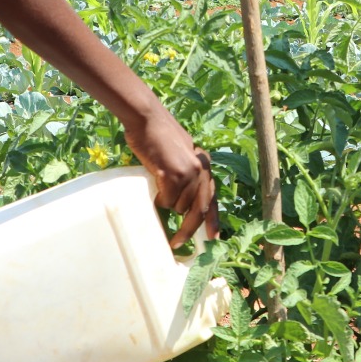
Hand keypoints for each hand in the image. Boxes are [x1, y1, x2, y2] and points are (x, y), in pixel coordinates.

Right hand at [125, 106, 218, 247]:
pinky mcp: (174, 174)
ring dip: (168, 204)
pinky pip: (166, 200)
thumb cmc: (158, 138)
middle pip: (199, 210)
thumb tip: (183, 204)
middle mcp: (202, 170)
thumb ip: (187, 175)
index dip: (213, 221)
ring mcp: (189, 172)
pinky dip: (160, 198)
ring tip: (159, 188)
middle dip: (188, 230)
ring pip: (179, 206)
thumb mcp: (181, 156)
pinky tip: (155, 183)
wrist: (147, 119)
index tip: (213, 238)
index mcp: (205, 166)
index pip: (213, 198)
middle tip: (177, 243)